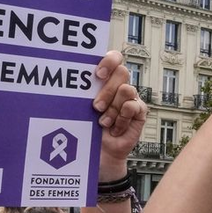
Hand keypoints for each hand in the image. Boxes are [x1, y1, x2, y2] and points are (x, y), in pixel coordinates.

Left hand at [92, 51, 146, 178]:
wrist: (97, 154)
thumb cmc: (85, 129)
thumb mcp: (80, 107)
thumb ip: (82, 90)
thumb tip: (72, 76)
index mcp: (105, 79)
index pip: (114, 58)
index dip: (109, 61)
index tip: (97, 75)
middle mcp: (119, 86)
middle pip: (122, 72)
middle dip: (107, 90)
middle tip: (96, 107)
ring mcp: (131, 99)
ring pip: (127, 89)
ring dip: (113, 108)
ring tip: (103, 122)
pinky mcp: (139, 112)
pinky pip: (134, 106)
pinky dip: (122, 119)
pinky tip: (115, 128)